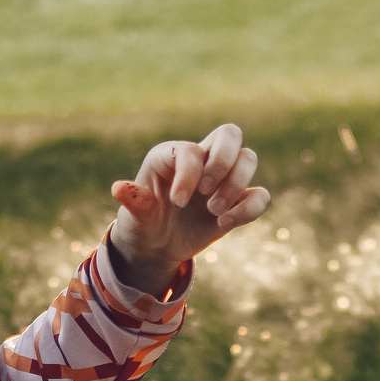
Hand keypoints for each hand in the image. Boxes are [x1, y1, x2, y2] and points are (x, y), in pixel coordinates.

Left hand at [107, 122, 271, 293]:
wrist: (157, 246)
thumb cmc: (144, 223)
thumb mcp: (136, 216)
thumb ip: (134, 202)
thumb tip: (119, 188)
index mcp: (172, 155)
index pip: (191, 150)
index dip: (189, 175)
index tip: (177, 202)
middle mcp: (201, 159)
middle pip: (230, 134)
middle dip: (223, 161)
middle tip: (206, 192)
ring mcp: (222, 179)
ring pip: (249, 158)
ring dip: (235, 185)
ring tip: (213, 210)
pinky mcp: (238, 201)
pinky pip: (260, 195)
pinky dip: (249, 209)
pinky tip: (224, 223)